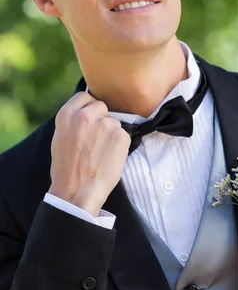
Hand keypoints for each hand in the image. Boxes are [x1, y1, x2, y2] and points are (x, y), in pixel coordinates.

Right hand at [48, 92, 129, 216]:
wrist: (77, 191)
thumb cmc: (67, 169)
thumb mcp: (61, 138)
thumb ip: (73, 121)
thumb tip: (87, 111)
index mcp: (66, 114)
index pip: (84, 97)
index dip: (89, 107)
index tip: (91, 118)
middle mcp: (85, 115)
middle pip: (102, 106)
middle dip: (102, 119)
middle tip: (97, 140)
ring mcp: (104, 124)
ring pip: (114, 122)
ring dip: (111, 134)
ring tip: (101, 153)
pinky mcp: (120, 135)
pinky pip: (124, 135)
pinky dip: (120, 145)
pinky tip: (110, 158)